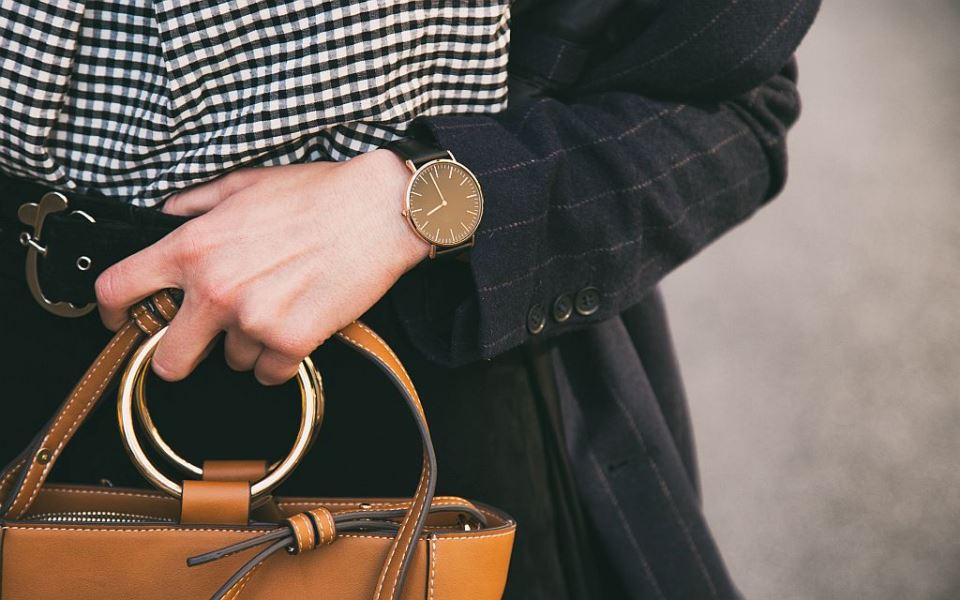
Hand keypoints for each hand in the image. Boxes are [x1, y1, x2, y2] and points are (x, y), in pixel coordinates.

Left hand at [95, 149, 428, 384]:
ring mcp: (254, 320)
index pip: (119, 289)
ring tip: (279, 308)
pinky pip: (272, 372)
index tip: (123, 323)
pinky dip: (283, 358)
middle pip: (168, 359)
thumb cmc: (317, 194)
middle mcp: (215, 289)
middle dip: (181, 356)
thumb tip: (166, 214)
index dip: (112, 313)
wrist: (379, 211)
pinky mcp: (293, 342)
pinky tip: (299, 324)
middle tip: (204, 341)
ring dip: (249, 344)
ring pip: (232, 361)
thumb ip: (195, 203)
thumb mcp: (244, 183)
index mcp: (194, 247)